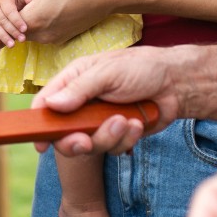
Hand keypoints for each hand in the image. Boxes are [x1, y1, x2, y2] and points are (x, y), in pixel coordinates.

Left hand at [0, 0, 109, 43]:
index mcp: (32, 23)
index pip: (1, 28)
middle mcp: (41, 36)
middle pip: (12, 34)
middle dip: (1, 24)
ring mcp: (53, 39)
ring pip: (26, 34)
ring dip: (18, 23)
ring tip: (14, 5)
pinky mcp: (62, 37)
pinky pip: (40, 34)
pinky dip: (32, 24)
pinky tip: (35, 7)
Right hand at [31, 46, 197, 154]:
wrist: (176, 83)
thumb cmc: (141, 68)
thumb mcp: (108, 72)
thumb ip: (80, 89)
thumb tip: (52, 104)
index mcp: (74, 81)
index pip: (46, 103)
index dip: (39, 123)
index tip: (41, 143)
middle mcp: (82, 103)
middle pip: (64, 133)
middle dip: (76, 141)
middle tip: (86, 142)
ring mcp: (99, 121)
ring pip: (91, 144)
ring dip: (109, 136)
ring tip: (126, 121)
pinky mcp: (117, 135)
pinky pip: (113, 148)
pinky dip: (126, 139)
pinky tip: (138, 123)